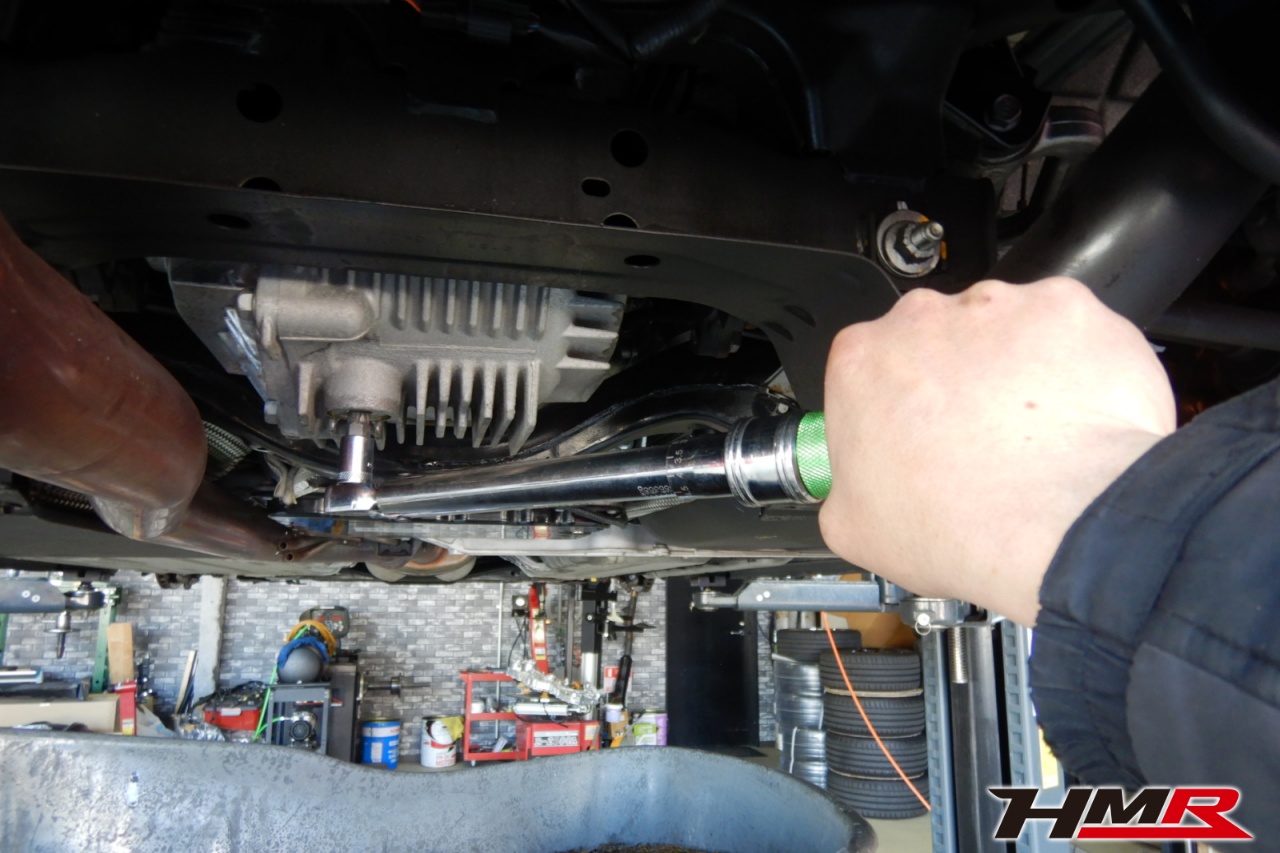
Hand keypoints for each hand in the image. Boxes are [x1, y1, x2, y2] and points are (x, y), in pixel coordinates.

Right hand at [818, 277, 1175, 624]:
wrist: (1058, 531)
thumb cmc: (955, 526)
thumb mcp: (851, 526)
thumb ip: (848, 482)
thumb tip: (861, 483)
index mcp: (860, 360)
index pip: (869, 367)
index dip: (894, 405)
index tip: (914, 436)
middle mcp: (923, 317)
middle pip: (935, 339)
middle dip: (954, 381)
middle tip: (976, 441)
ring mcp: (998, 307)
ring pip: (1001, 331)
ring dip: (1011, 372)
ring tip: (1031, 436)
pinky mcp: (1066, 311)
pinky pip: (1065, 333)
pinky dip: (1070, 366)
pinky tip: (1073, 415)